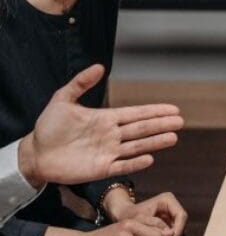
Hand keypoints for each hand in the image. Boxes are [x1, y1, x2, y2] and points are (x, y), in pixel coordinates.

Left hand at [18, 64, 183, 187]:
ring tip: (173, 138)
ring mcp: (108, 152)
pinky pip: (122, 165)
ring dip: (154, 142)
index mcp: (106, 118)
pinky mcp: (100, 169)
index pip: (135, 114)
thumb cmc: (48, 127)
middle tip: (180, 121)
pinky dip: (135, 163)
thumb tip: (99, 66)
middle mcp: (111, 135)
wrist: (35, 153)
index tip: (173, 109)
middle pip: (141, 129)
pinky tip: (150, 158)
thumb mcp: (62, 99)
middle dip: (161, 124)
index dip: (154, 111)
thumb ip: (80, 83)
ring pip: (136, 146)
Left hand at [106, 191, 187, 235]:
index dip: (178, 230)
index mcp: (168, 199)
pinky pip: (174, 234)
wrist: (122, 218)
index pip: (181, 215)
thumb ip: (155, 227)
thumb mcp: (140, 221)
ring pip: (179, 230)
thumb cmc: (129, 217)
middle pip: (182, 223)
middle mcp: (172, 206)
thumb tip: (170, 235)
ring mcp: (171, 215)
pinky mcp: (169, 223)